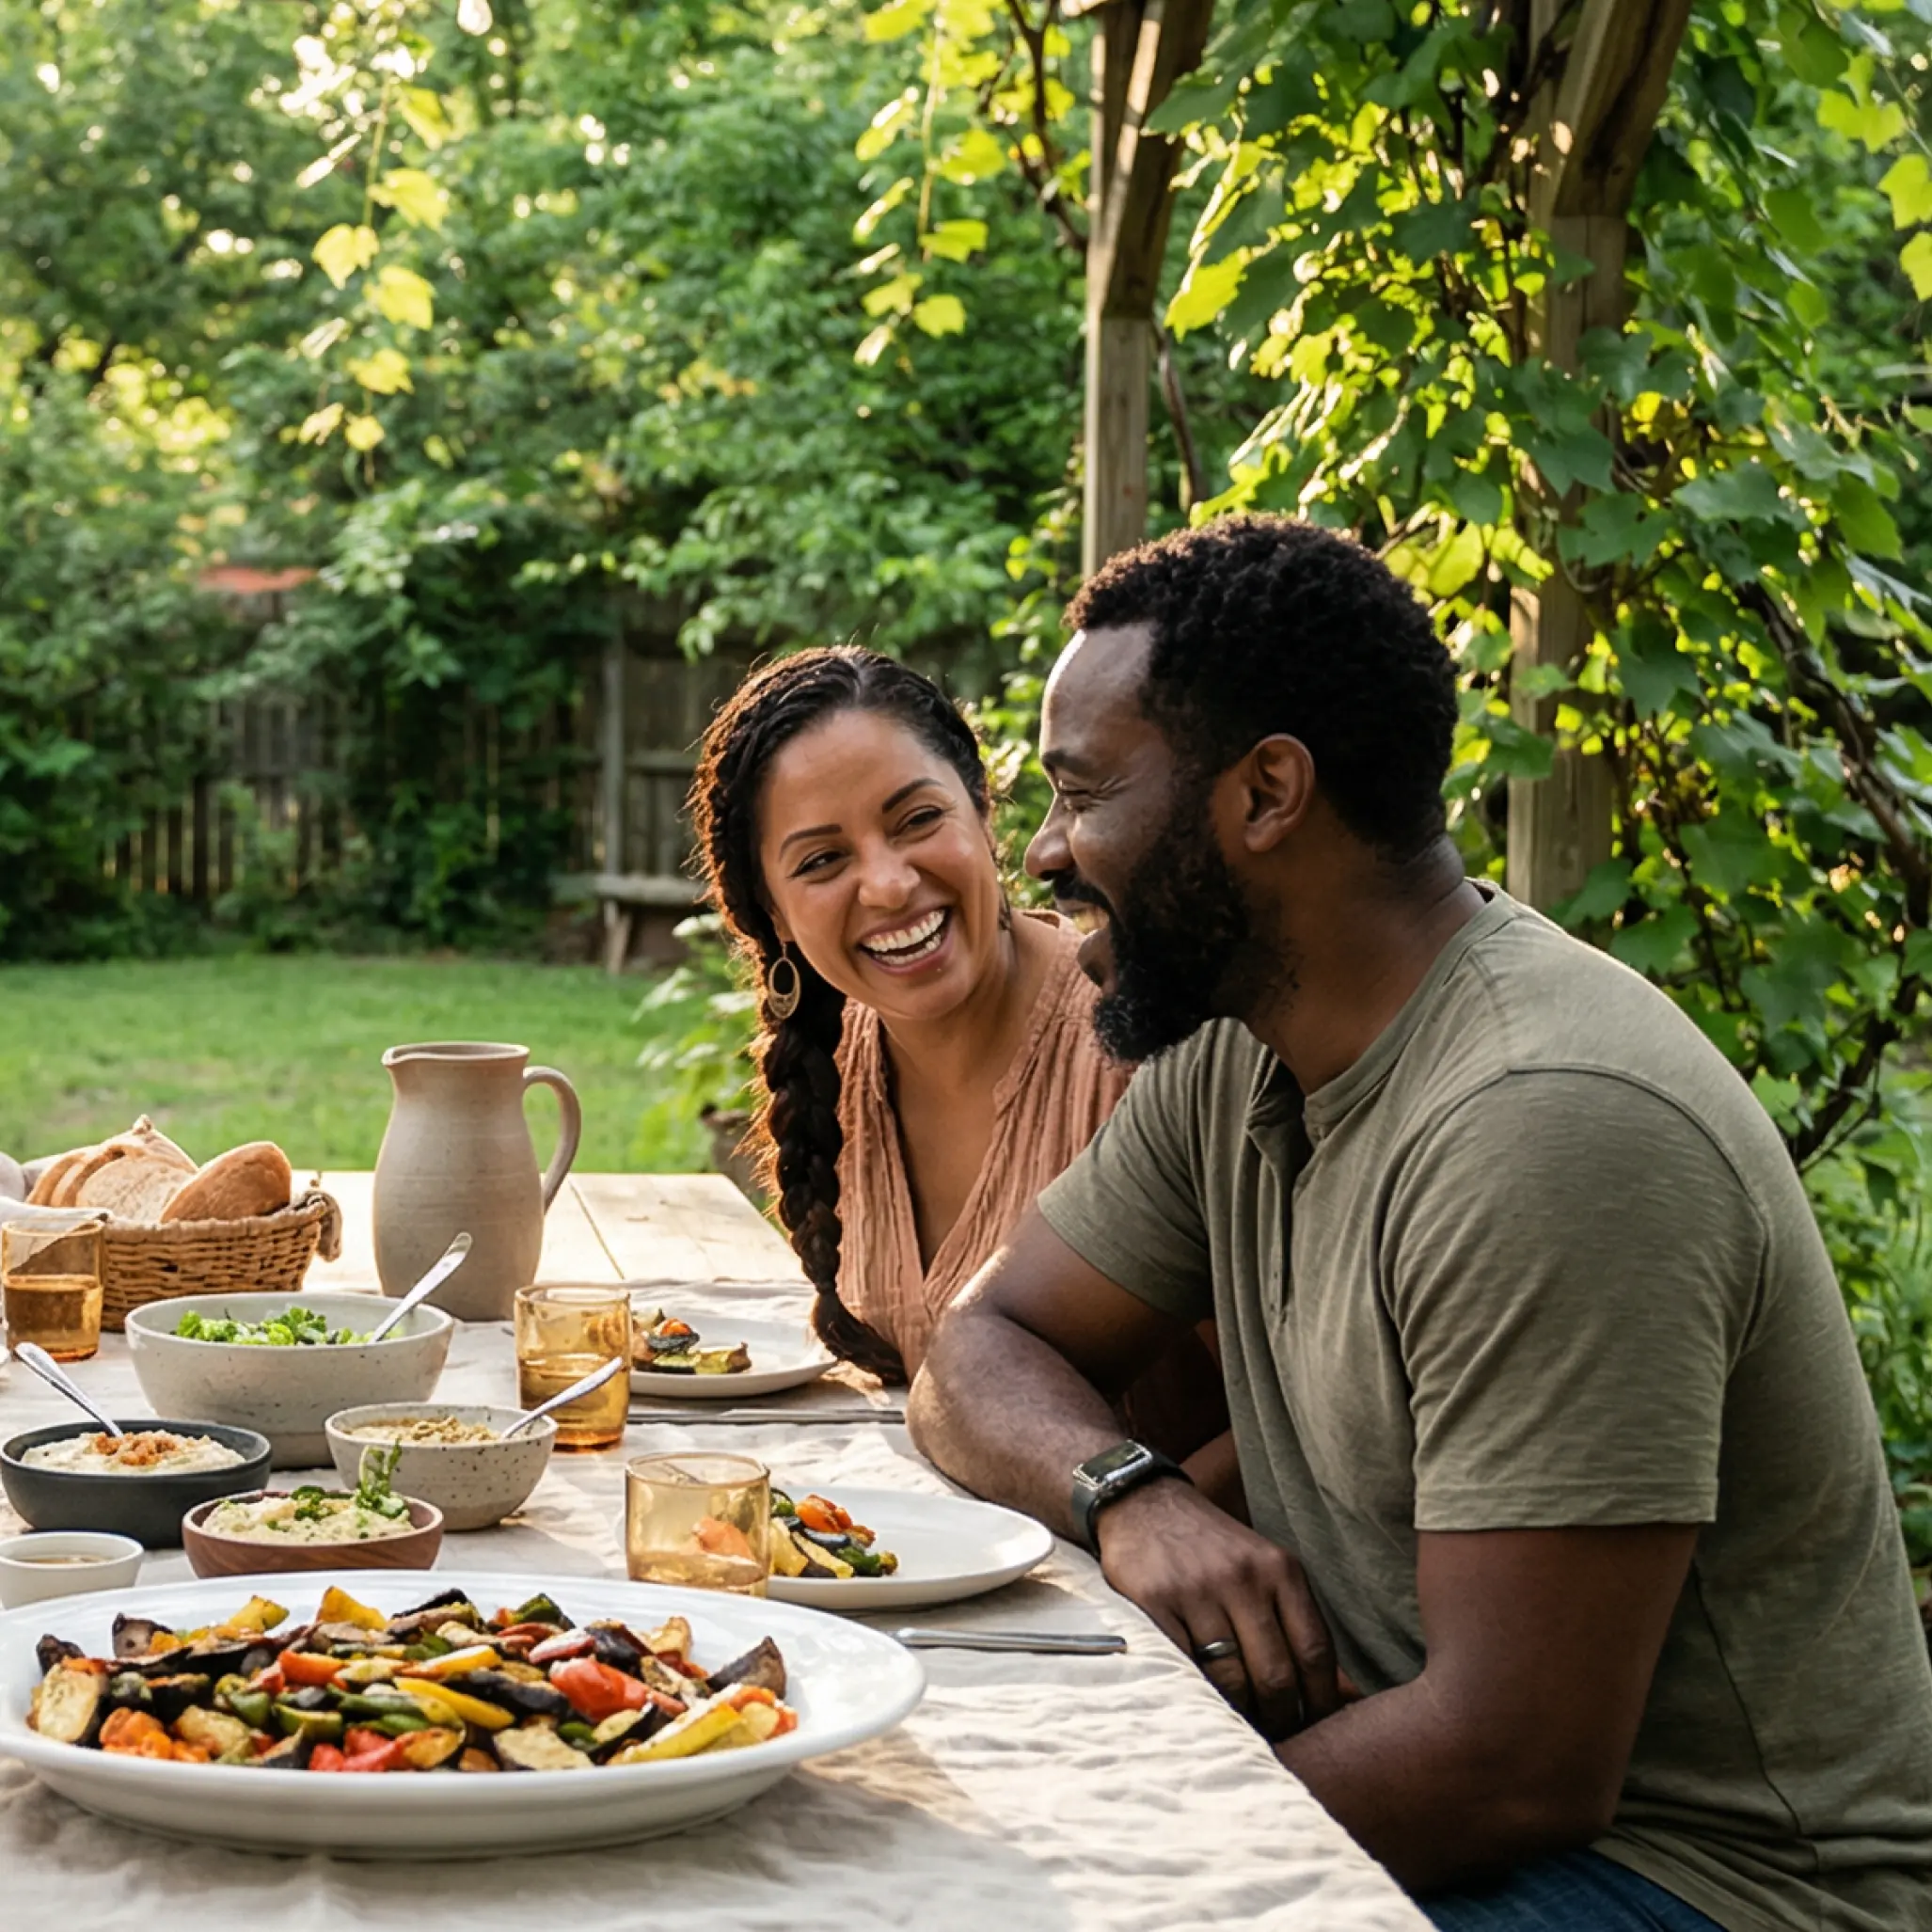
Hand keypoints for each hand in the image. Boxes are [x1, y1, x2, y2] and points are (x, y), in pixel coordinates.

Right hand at [1095, 1477, 1338, 1739]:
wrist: (1146, 1505)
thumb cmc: (1215, 1550)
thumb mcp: (1268, 1571)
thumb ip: (1301, 1626)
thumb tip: (1348, 1697)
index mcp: (1280, 1569)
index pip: (1314, 1652)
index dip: (1320, 1701)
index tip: (1316, 1726)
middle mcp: (1242, 1577)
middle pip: (1275, 1674)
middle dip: (1280, 1717)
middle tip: (1275, 1733)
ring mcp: (1197, 1590)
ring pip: (1231, 1680)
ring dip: (1239, 1714)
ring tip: (1240, 1723)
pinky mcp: (1156, 1602)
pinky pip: (1185, 1667)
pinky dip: (1198, 1693)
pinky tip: (1203, 1700)